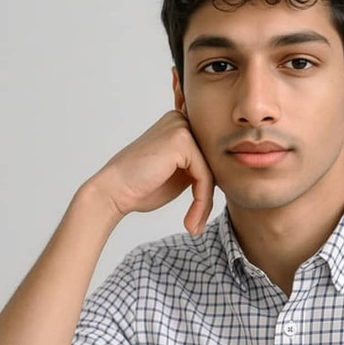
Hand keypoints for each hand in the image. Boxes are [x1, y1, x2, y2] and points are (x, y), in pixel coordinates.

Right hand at [85, 108, 215, 235]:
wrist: (114, 192)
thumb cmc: (142, 186)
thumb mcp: (180, 174)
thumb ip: (200, 168)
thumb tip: (229, 174)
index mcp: (180, 125)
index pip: (211, 157)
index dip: (209, 187)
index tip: (200, 214)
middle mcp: (181, 120)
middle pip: (214, 163)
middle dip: (208, 197)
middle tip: (197, 223)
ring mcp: (181, 127)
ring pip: (211, 172)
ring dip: (204, 204)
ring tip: (193, 225)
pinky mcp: (181, 141)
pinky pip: (205, 177)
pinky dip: (201, 203)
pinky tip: (190, 221)